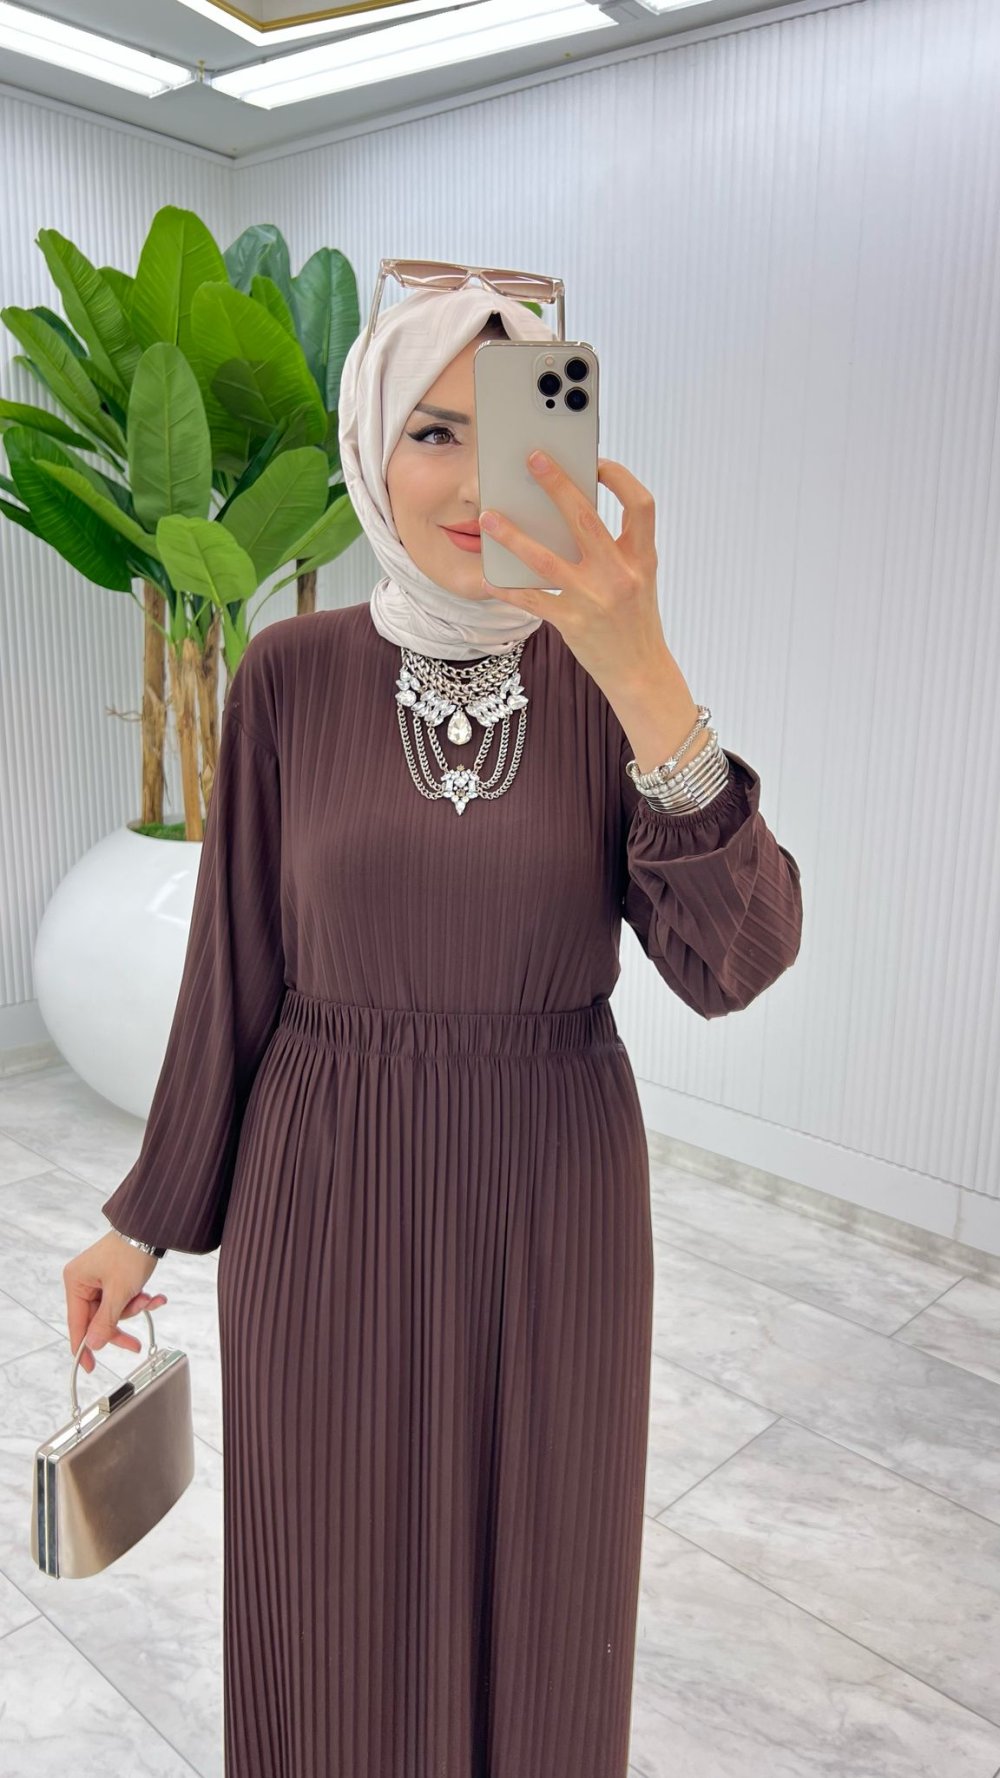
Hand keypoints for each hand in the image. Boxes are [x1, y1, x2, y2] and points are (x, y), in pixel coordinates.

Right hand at [64, 1233, 167, 1374]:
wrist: (152, 1229)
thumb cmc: (131, 1253)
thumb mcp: (119, 1292)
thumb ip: (105, 1321)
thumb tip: (92, 1344)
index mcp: (76, 1282)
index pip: (77, 1323)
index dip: (83, 1347)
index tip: (89, 1367)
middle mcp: (84, 1281)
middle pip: (98, 1319)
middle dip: (121, 1325)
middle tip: (134, 1345)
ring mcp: (100, 1279)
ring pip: (114, 1310)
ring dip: (134, 1308)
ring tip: (150, 1299)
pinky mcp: (115, 1278)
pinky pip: (123, 1298)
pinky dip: (139, 1299)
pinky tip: (155, 1297)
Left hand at [479, 453, 669, 692]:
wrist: (641, 674)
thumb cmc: (636, 622)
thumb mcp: (639, 579)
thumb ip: (615, 548)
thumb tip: (571, 512)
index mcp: (642, 559)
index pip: (641, 504)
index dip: (621, 478)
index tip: (597, 463)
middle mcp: (620, 575)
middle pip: (585, 518)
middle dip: (557, 484)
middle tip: (533, 459)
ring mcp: (595, 599)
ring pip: (545, 558)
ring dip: (513, 535)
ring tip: (488, 517)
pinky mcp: (572, 623)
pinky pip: (531, 599)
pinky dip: (506, 588)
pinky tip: (487, 578)